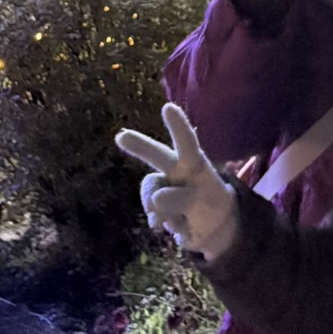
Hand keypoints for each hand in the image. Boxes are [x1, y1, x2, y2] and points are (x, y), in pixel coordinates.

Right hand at [115, 102, 240, 262]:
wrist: (211, 226)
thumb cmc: (211, 203)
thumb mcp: (206, 203)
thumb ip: (181, 199)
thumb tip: (155, 199)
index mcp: (194, 162)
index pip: (187, 142)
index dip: (178, 126)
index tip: (168, 107)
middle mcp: (176, 168)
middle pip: (157, 155)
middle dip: (140, 146)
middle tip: (121, 136)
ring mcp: (164, 185)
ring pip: (152, 192)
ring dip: (162, 208)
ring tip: (179, 217)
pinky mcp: (156, 204)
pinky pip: (153, 213)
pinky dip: (161, 221)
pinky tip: (174, 225)